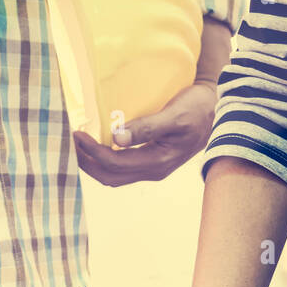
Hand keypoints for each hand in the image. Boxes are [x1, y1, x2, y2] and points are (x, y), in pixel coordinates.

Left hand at [72, 81, 216, 185]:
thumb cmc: (197, 110)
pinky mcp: (151, 162)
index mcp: (157, 162)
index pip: (114, 163)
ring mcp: (152, 169)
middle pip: (109, 176)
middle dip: (86, 162)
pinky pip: (121, 169)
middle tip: (68, 143)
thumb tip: (116, 137)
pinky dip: (104, 161)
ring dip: (93, 164)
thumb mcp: (173, 115)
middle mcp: (153, 171)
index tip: (76, 133)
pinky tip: (95, 147)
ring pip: (114, 176)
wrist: (218, 112)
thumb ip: (146, 127)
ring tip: (77, 146)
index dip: (91, 151)